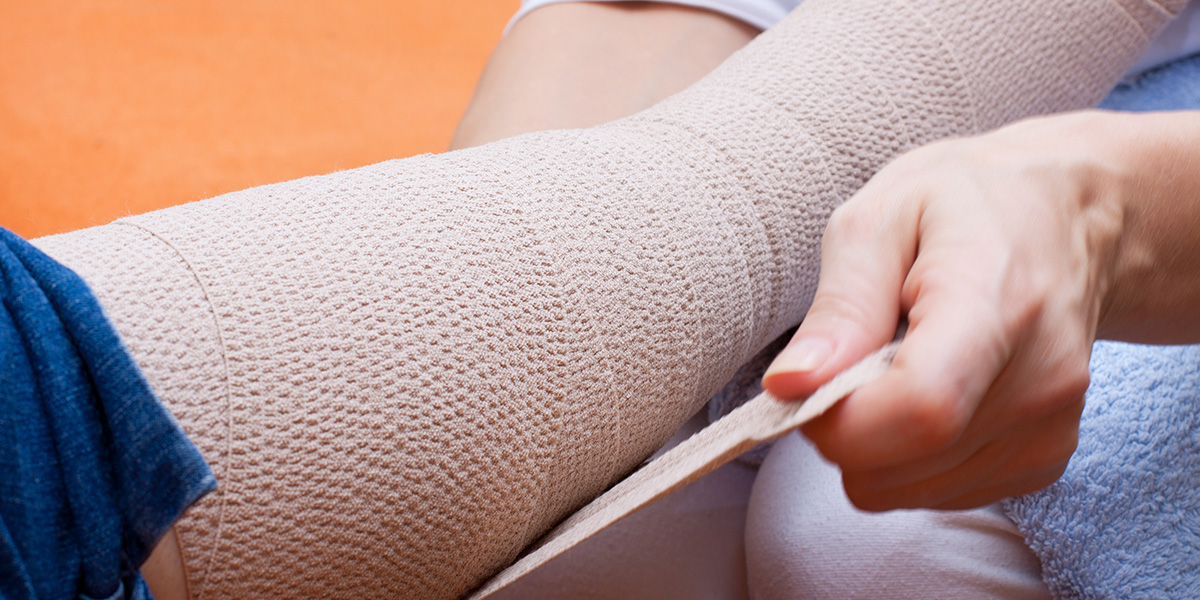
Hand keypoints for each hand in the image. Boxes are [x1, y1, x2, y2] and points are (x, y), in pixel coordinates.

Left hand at [762, 111, 1138, 510]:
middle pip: (903, 464)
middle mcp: (1039, 379)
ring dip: (876, 443)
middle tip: (849, 358)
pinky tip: (930, 390)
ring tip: (898, 364)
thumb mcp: (879, 220)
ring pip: (907, 491)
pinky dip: (910, 456)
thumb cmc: (965, 205)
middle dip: (842, 429)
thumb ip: (839, 308)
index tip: (807, 384)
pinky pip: (935, 494)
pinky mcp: (1043, 459)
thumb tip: (789, 386)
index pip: (921, 410)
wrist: (1067, 218)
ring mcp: (1048, 427)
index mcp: (995, 303)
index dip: (839, 420)